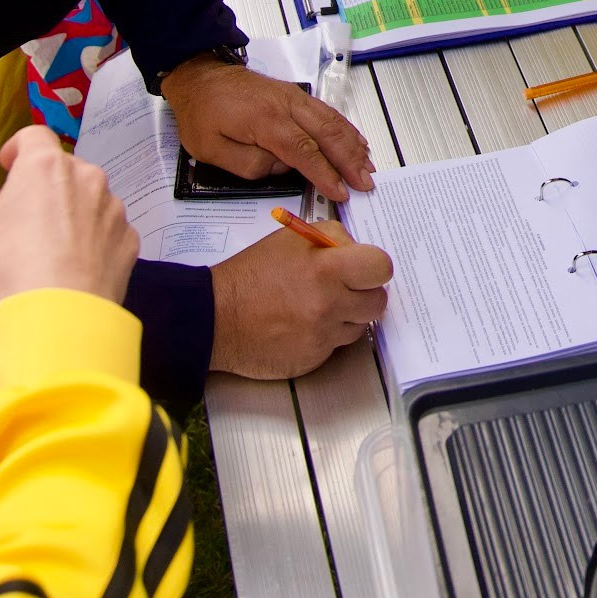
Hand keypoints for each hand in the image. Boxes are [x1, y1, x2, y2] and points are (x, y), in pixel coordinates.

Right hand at [0, 126, 138, 304]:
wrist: (60, 317)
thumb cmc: (12, 271)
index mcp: (44, 166)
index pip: (33, 136)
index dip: (18, 148)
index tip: (8, 165)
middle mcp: (86, 177)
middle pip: (62, 169)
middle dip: (43, 186)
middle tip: (23, 217)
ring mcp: (112, 207)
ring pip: (88, 198)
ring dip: (71, 211)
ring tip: (49, 247)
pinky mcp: (128, 238)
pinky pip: (107, 228)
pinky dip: (92, 238)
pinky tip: (73, 264)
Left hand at [164, 58, 374, 200]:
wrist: (200, 76)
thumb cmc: (202, 113)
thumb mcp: (211, 149)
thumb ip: (248, 164)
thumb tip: (282, 168)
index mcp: (264, 120)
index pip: (303, 151)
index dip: (324, 173)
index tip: (340, 192)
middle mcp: (286, 105)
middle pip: (327, 133)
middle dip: (349, 161)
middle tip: (366, 183)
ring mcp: (294, 97)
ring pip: (332, 121)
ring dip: (353, 145)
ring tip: (368, 167)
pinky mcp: (296, 96)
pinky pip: (328, 112)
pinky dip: (346, 128)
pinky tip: (357, 142)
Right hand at [208, 221, 393, 378]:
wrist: (215, 318)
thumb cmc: (252, 275)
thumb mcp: (292, 238)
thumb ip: (332, 239)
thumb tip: (357, 251)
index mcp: (326, 268)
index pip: (381, 267)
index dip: (375, 267)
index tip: (364, 268)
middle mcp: (329, 304)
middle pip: (377, 301)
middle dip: (364, 293)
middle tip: (343, 288)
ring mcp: (322, 335)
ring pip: (359, 325)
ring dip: (346, 316)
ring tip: (316, 306)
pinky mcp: (314, 359)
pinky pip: (337, 345)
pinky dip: (326, 335)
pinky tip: (303, 325)